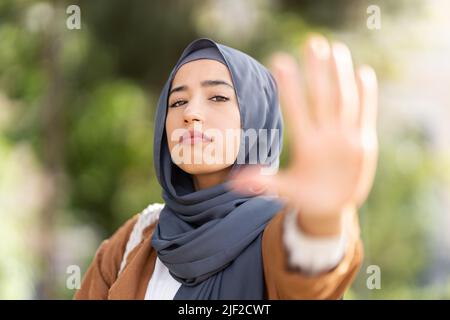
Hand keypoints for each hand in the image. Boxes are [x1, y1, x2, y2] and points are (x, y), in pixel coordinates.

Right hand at [229, 35, 377, 235]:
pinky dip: (367, 93)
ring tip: (336, 48)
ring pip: (346, 101)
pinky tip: (363, 72)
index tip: (280, 61)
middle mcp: (332, 141)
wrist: (336, 211)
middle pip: (324, 99)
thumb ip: (260, 182)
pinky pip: (366, 113)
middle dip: (317, 70)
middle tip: (312, 43)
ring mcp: (351, 139)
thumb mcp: (283, 190)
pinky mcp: (365, 141)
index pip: (297, 112)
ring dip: (341, 74)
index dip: (288, 87)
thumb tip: (234, 181)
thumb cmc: (305, 197)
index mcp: (309, 149)